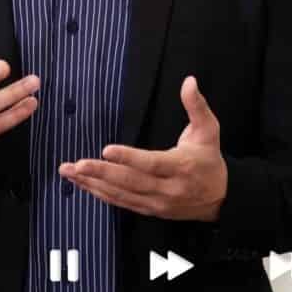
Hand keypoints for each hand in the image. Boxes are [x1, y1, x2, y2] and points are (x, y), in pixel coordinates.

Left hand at [59, 74, 228, 222]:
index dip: (128, 158)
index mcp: (181, 167)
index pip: (151, 163)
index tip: (106, 150)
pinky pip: (121, 202)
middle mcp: (168, 188)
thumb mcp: (209, 130)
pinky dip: (101, 194)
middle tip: (76, 165)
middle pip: (130, 181)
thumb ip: (196, 106)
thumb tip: (189, 81)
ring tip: (70, 173)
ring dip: (93, 184)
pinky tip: (84, 185)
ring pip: (121, 194)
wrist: (221, 198)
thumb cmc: (210, 160)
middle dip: (100, 173)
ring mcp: (157, 202)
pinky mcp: (150, 210)